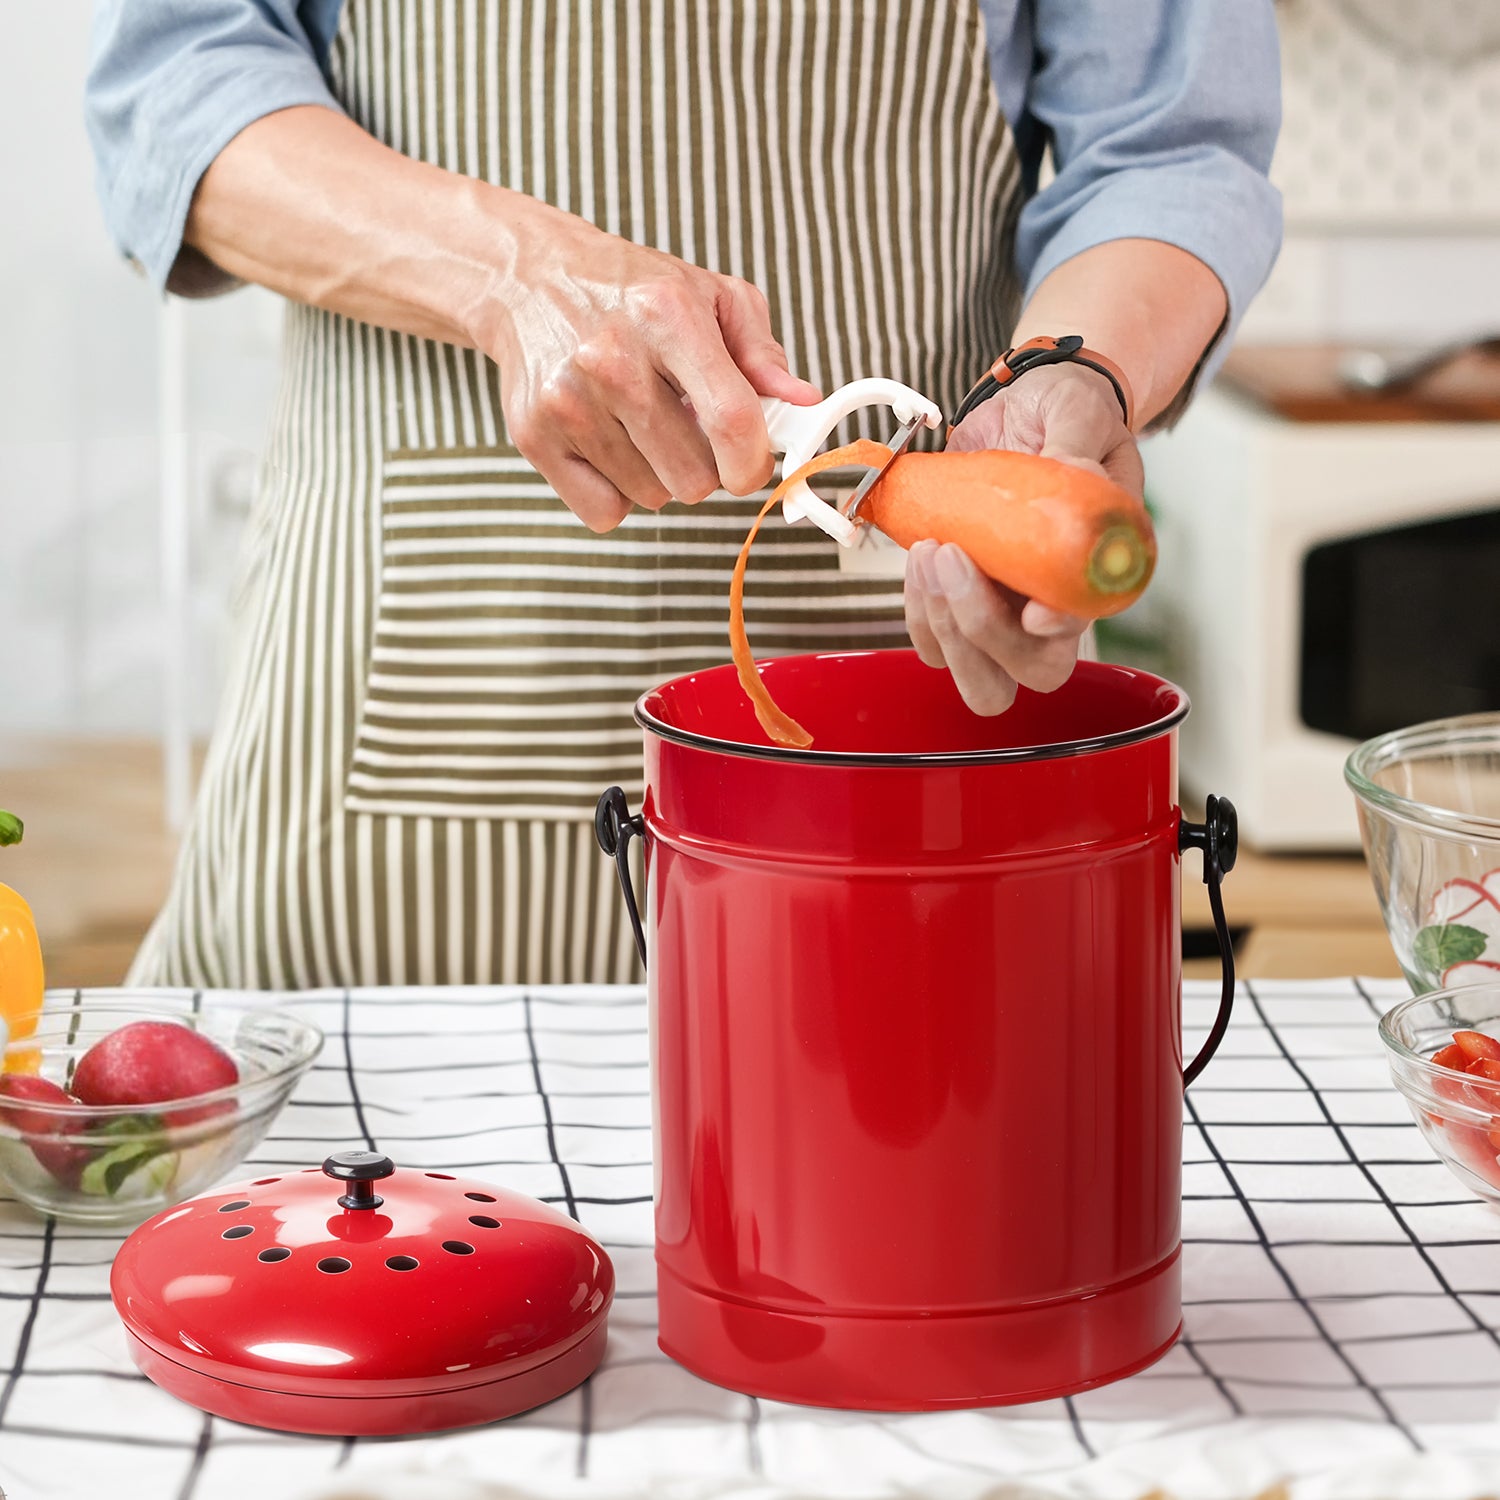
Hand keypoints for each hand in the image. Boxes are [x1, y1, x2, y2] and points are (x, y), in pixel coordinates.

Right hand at [474, 200, 819, 530]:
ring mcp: (568, 401)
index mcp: (666, 317)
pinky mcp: (534, 435)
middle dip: (704, 468)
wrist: (531, 279)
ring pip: (652, 497)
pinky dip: (617, 494)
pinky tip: (612, 448)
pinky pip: (604, 512)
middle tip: (688, 431)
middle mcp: (612, 360)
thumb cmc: (631, 292)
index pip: (731, 421)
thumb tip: (802, 401)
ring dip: (659, 475)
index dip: (753, 463)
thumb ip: (761, 352)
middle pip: (692, 479)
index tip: (750, 464)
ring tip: (642, 426)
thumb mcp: (709, 296)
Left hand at [904, 362, 1143, 713]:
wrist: (1022, 409)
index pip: (1084, 624)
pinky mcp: (958, 599)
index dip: (1056, 630)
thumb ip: (1077, 446)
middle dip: (980, 633)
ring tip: (932, 549)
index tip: (1030, 613)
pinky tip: (921, 557)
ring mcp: (1002, 609)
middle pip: (1026, 673)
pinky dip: (918, 608)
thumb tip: (1075, 474)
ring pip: (971, 668)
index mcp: (1096, 569)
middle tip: (952, 558)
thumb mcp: (1080, 413)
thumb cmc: (1066, 414)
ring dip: (940, 621)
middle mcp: (1050, 604)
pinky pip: (932, 638)